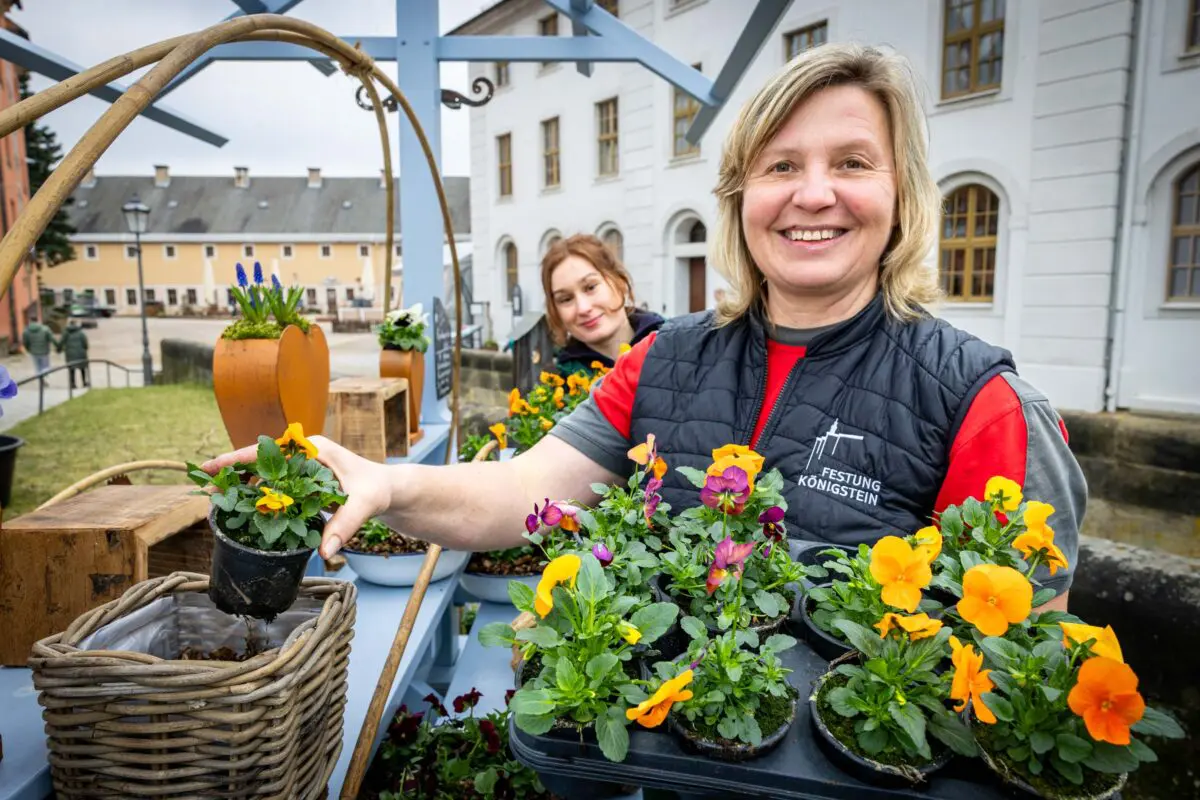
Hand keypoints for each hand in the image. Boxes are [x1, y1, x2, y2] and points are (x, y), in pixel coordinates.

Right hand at [200, 435, 392, 558]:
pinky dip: (260, 497)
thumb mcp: (363, 505)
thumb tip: (325, 552)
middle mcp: (303, 454)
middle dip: (233, 475)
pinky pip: (275, 487)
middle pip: (259, 462)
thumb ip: (344, 526)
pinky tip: (245, 512)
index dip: (235, 458)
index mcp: (312, 449)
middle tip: (208, 492)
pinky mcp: (302, 481)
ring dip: (244, 488)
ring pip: (264, 475)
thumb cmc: (377, 490)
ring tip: (220, 504)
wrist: (389, 490)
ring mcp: (301, 467)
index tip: (209, 465)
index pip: (267, 450)